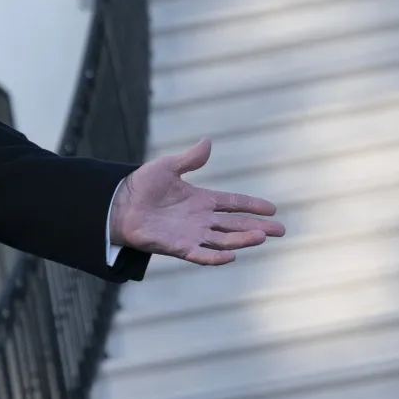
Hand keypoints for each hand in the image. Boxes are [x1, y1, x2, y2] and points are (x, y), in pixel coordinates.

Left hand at [109, 138, 283, 265]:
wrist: (117, 204)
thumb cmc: (140, 185)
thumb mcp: (167, 167)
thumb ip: (190, 159)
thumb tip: (208, 142)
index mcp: (200, 199)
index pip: (233, 203)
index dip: (252, 205)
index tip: (273, 209)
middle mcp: (199, 219)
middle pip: (235, 224)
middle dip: (258, 227)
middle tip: (282, 230)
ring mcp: (190, 234)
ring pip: (223, 239)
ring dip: (242, 239)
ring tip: (262, 237)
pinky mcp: (177, 246)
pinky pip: (200, 254)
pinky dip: (215, 256)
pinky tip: (232, 255)